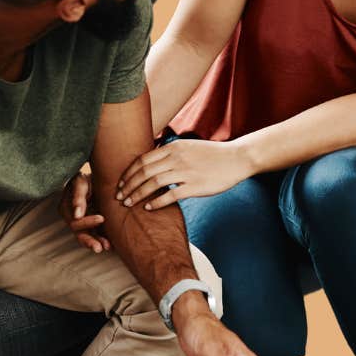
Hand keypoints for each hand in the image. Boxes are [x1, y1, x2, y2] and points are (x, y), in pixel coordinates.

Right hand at [60, 172, 109, 252]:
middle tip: (100, 248)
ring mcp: (82, 223)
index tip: (102, 218)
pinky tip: (112, 245)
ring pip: (87, 237)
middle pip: (79, 234)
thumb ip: (78, 196)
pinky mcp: (92, 224)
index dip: (87, 222)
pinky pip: (96, 235)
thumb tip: (77, 215)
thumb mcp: (80, 182)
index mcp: (66, 209)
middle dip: (90, 241)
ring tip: (107, 248)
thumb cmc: (85, 178)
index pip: (75, 222)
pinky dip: (103, 239)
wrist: (94, 177)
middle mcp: (72, 218)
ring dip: (96, 243)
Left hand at [116, 139, 252, 209]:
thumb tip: (152, 161)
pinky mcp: (195, 186)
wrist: (236, 159)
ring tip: (128, 204)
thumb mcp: (188, 147)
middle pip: (144, 172)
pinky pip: (170, 195)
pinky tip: (148, 208)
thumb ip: (170, 152)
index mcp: (173, 148)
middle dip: (128, 186)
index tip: (120, 183)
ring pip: (153, 184)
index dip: (128, 173)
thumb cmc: (212, 155)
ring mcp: (186, 172)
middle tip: (119, 197)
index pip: (142, 160)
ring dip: (137, 195)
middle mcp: (176, 158)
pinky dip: (156, 203)